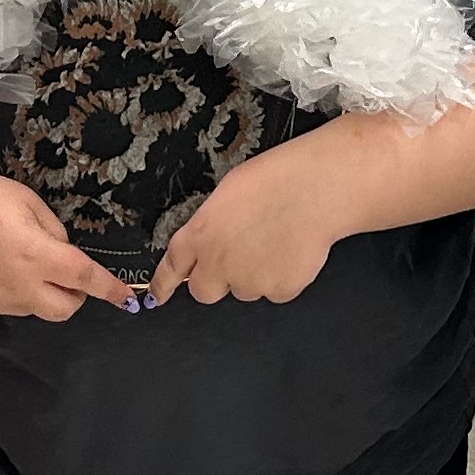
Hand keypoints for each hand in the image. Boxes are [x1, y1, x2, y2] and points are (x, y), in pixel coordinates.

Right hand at [0, 162, 138, 320]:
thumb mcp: (28, 202)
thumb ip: (54, 233)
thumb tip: (64, 253)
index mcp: (36, 256)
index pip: (86, 280)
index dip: (111, 289)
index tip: (128, 298)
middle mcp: (18, 287)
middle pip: (65, 310)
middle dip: (75, 294)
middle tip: (66, 269)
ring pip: (35, 308)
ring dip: (42, 291)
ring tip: (19, 256)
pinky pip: (8, 305)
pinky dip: (14, 291)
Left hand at [148, 138, 348, 305]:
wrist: (315, 189)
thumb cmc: (276, 179)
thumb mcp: (227, 194)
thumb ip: (211, 225)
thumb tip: (215, 239)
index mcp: (199, 236)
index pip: (171, 269)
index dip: (163, 284)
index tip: (159, 295)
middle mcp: (218, 265)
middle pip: (205, 291)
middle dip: (217, 280)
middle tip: (239, 257)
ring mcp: (248, 282)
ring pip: (245, 289)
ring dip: (254, 274)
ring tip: (276, 241)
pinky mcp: (278, 291)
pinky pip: (276, 290)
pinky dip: (283, 276)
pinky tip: (293, 249)